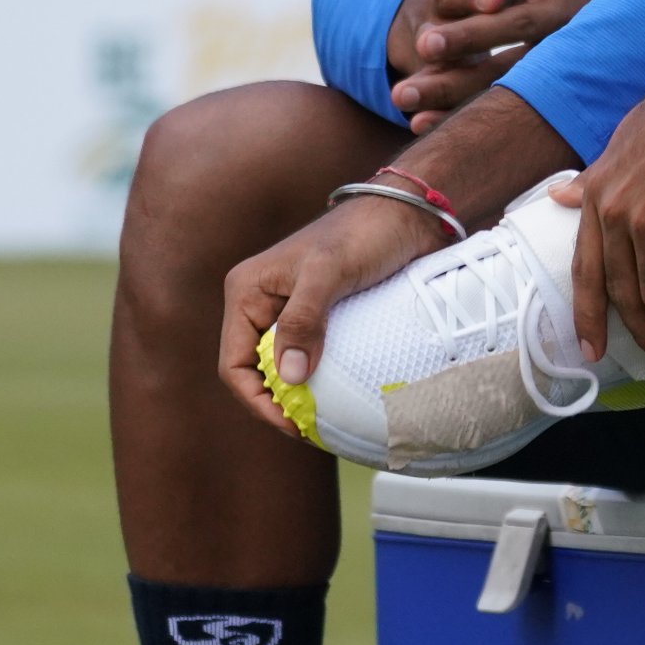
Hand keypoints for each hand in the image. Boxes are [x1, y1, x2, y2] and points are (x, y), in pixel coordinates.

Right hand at [218, 190, 449, 436]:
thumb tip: (287, 378)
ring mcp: (290, 310)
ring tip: (322, 422)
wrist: (409, 214)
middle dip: (276, 403)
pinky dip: (318, 380)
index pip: (234, 363)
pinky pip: (309, 356)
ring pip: (282, 366)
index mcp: (246, 291)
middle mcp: (262, 303)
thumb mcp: (330, 273)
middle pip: (254, 371)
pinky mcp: (320, 315)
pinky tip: (339, 400)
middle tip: (309, 430)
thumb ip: (304, 320)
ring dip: (297, 395)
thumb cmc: (366, 234)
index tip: (291, 423)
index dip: (257, 399)